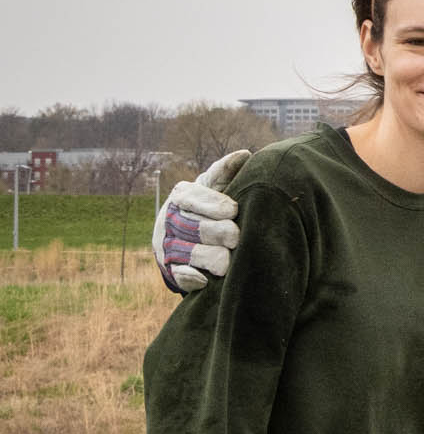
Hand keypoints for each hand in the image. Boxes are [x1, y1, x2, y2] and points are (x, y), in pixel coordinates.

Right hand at [154, 150, 249, 291]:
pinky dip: (193, 277)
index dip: (212, 204)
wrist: (187, 238)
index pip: (192, 198)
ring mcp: (169, 245)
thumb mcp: (215, 188)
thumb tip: (245, 154)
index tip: (233, 210)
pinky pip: (180, 274)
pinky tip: (207, 279)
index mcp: (182, 196)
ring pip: (188, 252)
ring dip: (209, 257)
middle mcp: (171, 220)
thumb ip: (226, 174)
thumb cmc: (210, 207)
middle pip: (193, 226)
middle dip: (216, 232)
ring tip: (226, 260)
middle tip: (235, 236)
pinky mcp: (172, 269)